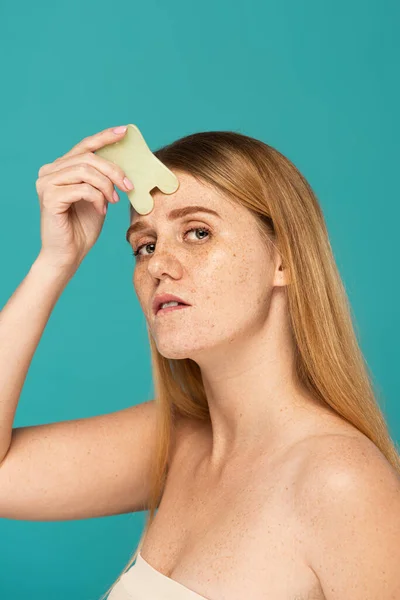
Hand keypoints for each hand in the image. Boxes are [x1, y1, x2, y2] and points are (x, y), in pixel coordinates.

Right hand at [35, 125, 133, 269]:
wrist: (68, 254)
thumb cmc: (83, 227)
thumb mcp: (99, 197)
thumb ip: (104, 179)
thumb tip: (125, 164)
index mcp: (61, 168)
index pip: (84, 145)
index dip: (105, 137)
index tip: (125, 132)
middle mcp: (49, 171)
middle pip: (89, 157)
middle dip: (114, 170)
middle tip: (128, 186)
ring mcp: (46, 183)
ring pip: (85, 171)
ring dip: (106, 186)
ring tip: (113, 201)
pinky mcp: (49, 197)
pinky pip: (82, 188)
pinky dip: (97, 199)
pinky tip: (101, 210)